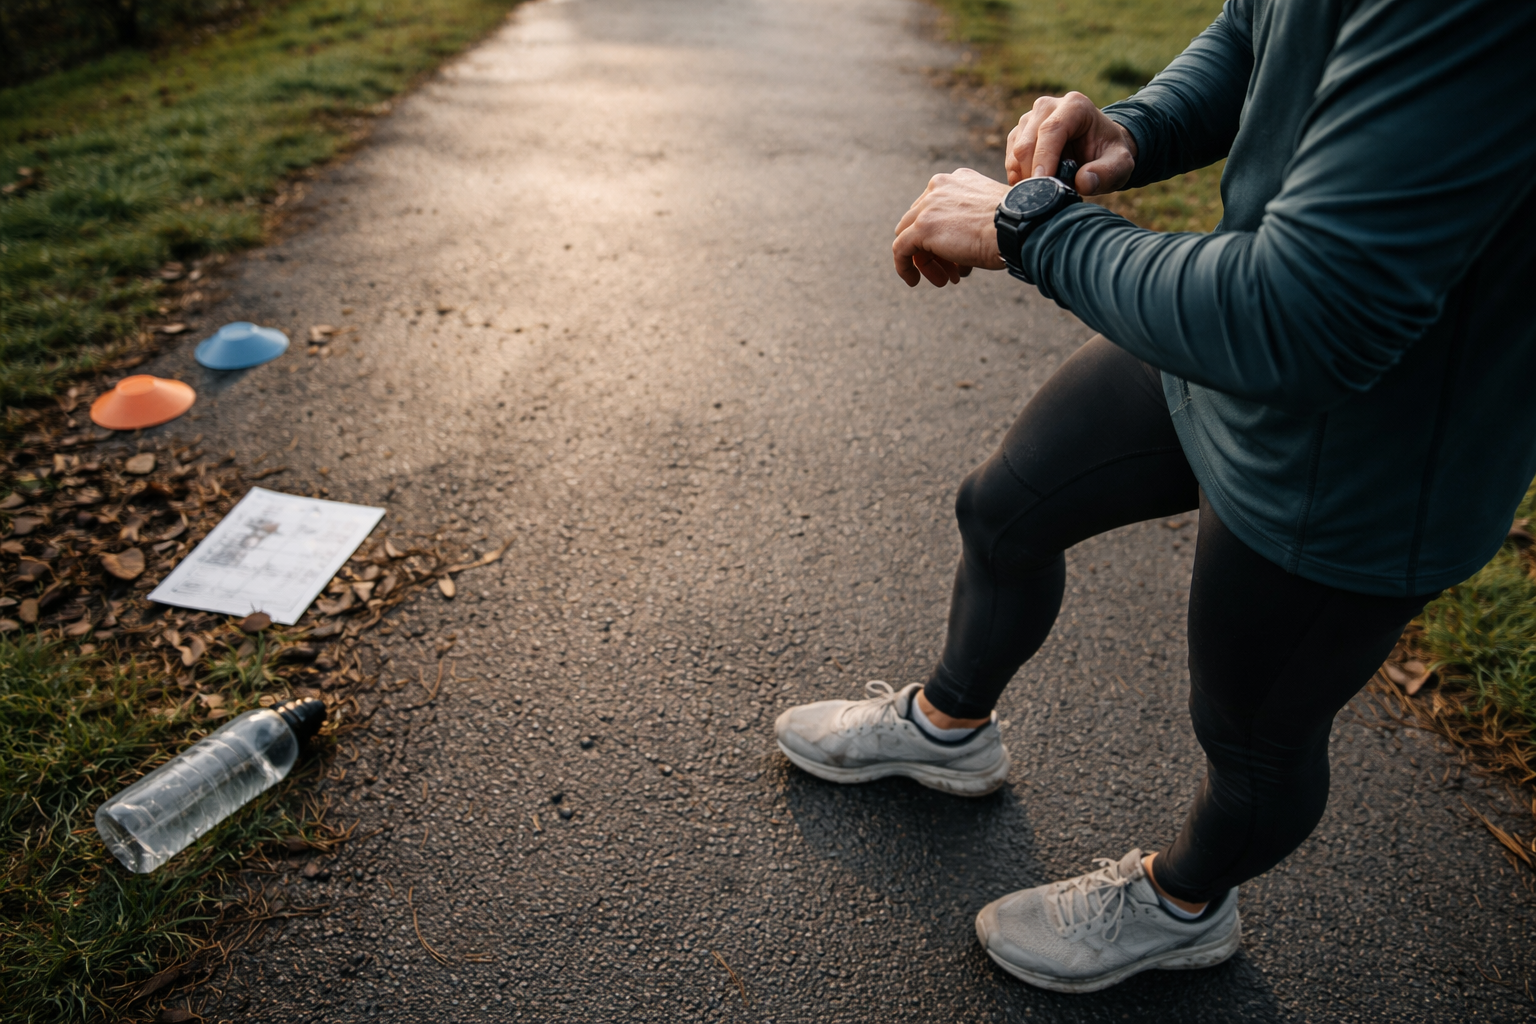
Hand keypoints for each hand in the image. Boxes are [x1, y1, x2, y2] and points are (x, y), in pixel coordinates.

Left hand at [892, 168, 1009, 287]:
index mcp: (957, 180)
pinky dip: (904, 267)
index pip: (935, 209)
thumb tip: (958, 251)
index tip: (958, 257)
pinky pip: (900, 249)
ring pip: (910, 237)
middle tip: (952, 272)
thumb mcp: (990, 216)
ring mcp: (928, 206)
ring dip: (925, 262)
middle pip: (920, 222)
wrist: (1019, 227)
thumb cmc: (1014, 226)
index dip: (942, 236)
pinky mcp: (922, 227)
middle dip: (934, 250)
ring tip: (945, 280)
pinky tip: (913, 281)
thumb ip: (968, 225)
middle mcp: (939, 186)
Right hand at [1004, 91, 1137, 193]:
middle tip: (1045, 196)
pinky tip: (1036, 184)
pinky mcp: (1019, 133)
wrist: (1099, 148)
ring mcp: (1030, 119)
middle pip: (1027, 141)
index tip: (1043, 184)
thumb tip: (1083, 181)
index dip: (1044, 158)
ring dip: (1025, 176)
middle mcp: (1047, 106)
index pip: (1051, 130)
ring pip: (1015, 151)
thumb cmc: (1109, 154)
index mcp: (1074, 105)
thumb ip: (1107, 173)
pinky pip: (1010, 158)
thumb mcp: (1120, 164)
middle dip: (1032, 173)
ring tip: (1046, 190)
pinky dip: (1018, 176)